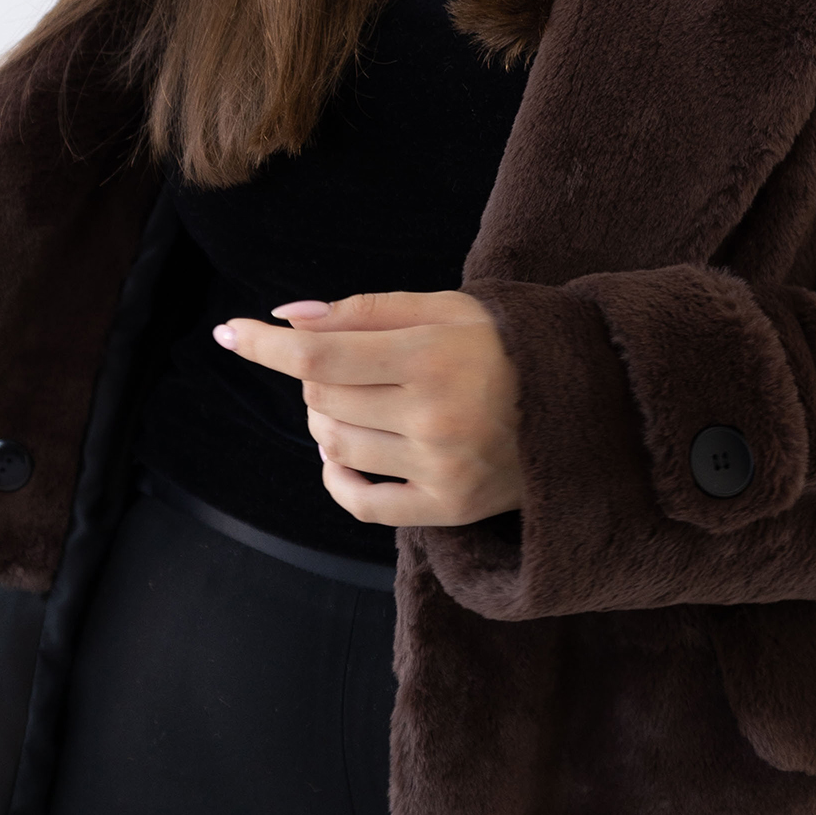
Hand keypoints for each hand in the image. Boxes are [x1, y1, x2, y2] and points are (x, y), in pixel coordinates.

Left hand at [218, 290, 522, 529]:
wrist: (585, 406)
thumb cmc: (508, 346)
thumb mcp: (448, 308)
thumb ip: (366, 310)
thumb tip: (290, 317)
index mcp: (433, 356)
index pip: (319, 356)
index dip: (265, 345)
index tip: (230, 332)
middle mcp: (434, 417)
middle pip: (323, 399)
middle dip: (315, 377)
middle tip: (347, 363)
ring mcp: (440, 468)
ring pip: (336, 446)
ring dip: (326, 422)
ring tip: (358, 403)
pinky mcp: (447, 507)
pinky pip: (362, 503)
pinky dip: (337, 479)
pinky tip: (339, 457)